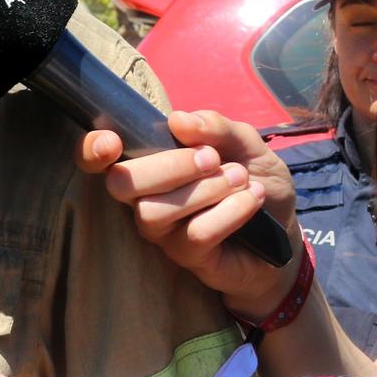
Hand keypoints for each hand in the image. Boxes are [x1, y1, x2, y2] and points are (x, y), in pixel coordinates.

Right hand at [78, 109, 301, 319]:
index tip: (112, 141)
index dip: (91, 150)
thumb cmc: (252, 180)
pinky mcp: (186, 256)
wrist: (285, 229)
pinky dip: (230, 211)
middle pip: (120, 184)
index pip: (95, 158)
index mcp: (147, 163)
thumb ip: (216, 127)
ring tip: (240, 179)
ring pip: (154, 212)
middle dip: (169, 165)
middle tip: (212, 158)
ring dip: (203, 190)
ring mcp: (162, 230)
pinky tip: (252, 199)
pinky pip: (196, 233)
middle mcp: (143, 197)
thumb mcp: (245, 144)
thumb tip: (178, 120)